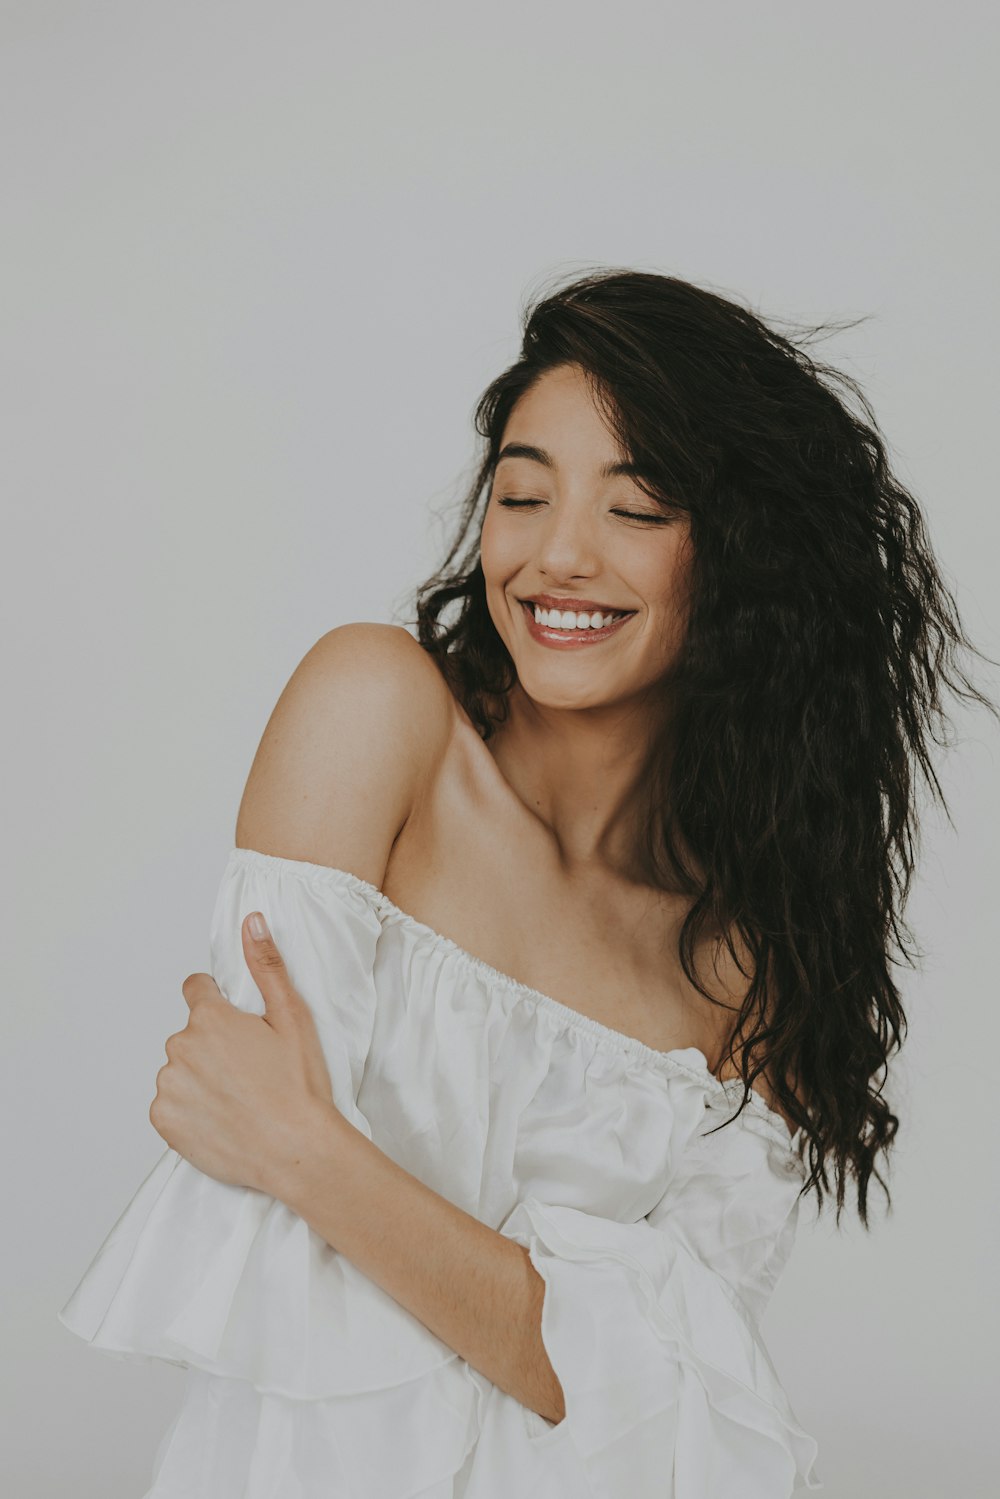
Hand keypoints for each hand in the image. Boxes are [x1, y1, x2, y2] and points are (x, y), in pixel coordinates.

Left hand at [149, 910, 340, 1197]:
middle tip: (249, 1070)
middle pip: (190, 1034)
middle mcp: (180, 1046)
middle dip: (212, 1046)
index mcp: (210, 1017)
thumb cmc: (299, 1085)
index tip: (236, 1026)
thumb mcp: (292, 1016)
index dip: (217, 1002)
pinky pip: (170, 1105)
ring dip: (200, 1078)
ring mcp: (168, 1085)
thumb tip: (251, 921)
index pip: (195, 989)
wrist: (295, 1150)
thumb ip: (266, 965)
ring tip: (238, 1098)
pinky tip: (221, 1118)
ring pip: (180, 1070)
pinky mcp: (163, 1120)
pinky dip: (189, 1110)